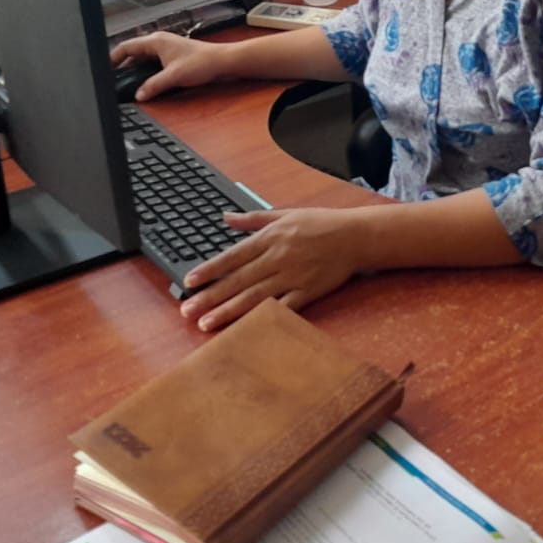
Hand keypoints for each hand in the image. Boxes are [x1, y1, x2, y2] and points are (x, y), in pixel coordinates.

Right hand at [110, 32, 234, 99]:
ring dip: (135, 69)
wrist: (223, 62)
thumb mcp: (173, 77)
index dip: (112, 58)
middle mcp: (159, 42)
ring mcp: (166, 48)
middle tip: (113, 78)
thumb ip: (153, 86)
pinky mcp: (172, 56)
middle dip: (122, 65)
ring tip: (126, 81)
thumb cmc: (202, 63)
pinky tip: (145, 82)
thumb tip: (138, 95)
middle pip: (132, 52)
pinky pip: (152, 62)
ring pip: (142, 58)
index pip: (125, 47)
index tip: (103, 68)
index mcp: (155, 41)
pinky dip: (145, 71)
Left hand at [179, 208, 362, 330]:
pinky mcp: (307, 292)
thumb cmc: (320, 223)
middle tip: (187, 311)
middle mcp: (277, 258)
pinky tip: (247, 328)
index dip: (209, 270)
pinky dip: (264, 317)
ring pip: (254, 297)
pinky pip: (283, 307)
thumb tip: (225, 217)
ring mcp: (292, 277)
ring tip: (206, 324)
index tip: (189, 282)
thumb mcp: (285, 214)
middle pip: (238, 281)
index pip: (232, 257)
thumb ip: (253, 219)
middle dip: (210, 297)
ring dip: (228, 311)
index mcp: (270, 238)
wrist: (355, 236)